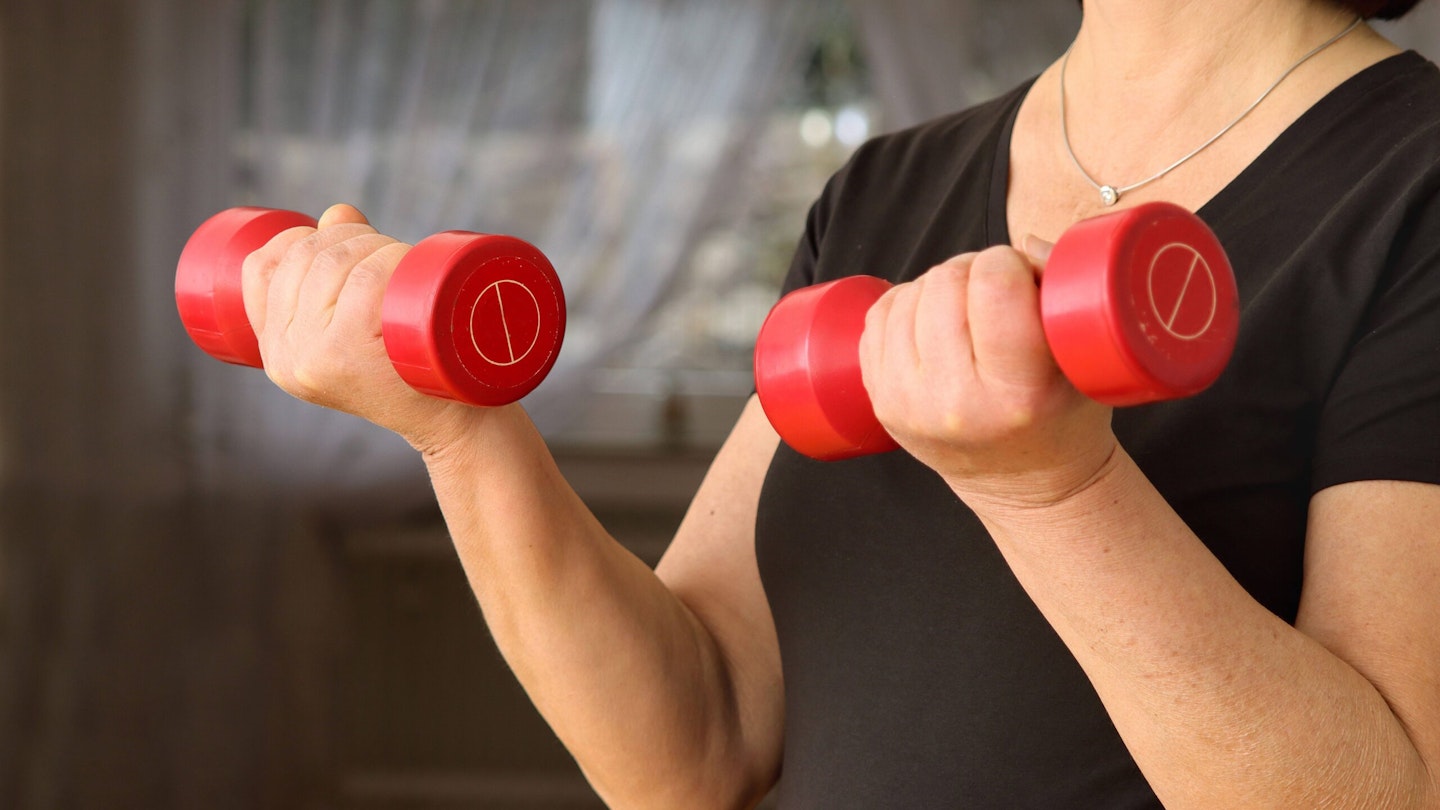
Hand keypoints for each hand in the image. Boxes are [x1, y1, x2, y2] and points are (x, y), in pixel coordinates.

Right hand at [240, 204, 486, 456]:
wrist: (455, 423)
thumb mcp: (361, 327)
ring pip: (337, 261)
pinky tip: (406, 268)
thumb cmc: (412, 370)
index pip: (261, 268)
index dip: (301, 237)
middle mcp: (285, 358)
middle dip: (352, 236)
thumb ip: (340, 269)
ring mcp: (316, 357)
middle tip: (392, 253)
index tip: (342, 240)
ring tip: (405, 263)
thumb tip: (338, 212)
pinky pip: (365, 280)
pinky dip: (391, 259)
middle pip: (305, 257)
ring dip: (378, 244)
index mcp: (275, 354)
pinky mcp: (351, 353)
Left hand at [857, 241, 1116, 510]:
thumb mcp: (1089, 360)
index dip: (1008, 263)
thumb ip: (1068, 292)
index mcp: (1017, 395)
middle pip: (945, 282)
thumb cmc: (1064, 415)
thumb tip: (1023, 245)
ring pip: (910, 293)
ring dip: (940, 286)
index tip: (1023, 278)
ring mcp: (907, 403)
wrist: (1023, 482)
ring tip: (971, 310)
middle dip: (975, 270)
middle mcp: (953, 402)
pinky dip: (908, 304)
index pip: (993, 286)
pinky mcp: (880, 399)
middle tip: (998, 292)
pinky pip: (879, 315)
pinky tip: (936, 321)